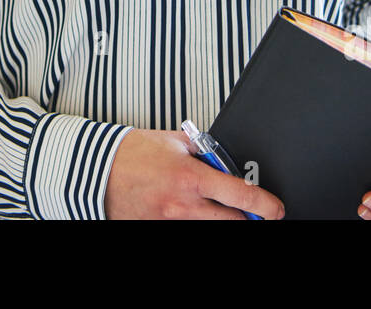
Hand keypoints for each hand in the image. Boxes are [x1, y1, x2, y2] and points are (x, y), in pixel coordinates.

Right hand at [103, 128, 284, 219]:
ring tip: (211, 205)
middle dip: (246, 218)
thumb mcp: (174, 141)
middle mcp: (183, 204)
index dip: (265, 205)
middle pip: (232, 221)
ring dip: (216, 218)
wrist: (95, 169)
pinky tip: (186, 209)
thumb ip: (202, 149)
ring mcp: (170, 221)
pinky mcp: (157, 229)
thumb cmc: (131, 152)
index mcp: (191, 177)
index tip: (275, 209)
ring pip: (209, 227)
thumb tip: (222, 158)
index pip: (241, 195)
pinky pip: (184, 228)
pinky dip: (192, 220)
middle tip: (252, 213)